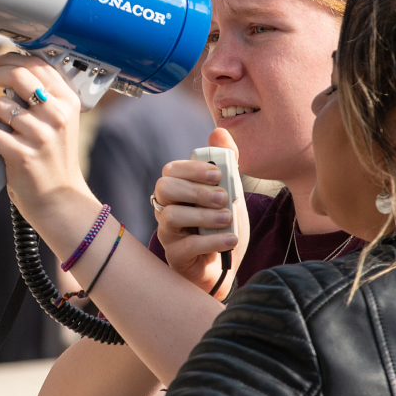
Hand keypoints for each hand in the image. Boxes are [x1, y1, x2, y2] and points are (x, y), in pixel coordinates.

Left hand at [0, 53, 96, 231]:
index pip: (36, 64)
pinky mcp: (23, 155)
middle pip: (17, 75)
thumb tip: (9, 72)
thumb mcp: (59, 122)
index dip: (8, 58)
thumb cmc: (53, 159)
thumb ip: (44, 97)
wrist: (59, 198)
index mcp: (68, 102)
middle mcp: (57, 115)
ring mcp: (40, 135)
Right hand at [153, 129, 250, 298]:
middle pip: (164, 188)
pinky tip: (231, 239)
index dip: (192, 168)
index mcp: (176, 189)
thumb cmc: (221, 224)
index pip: (171, 170)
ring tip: (228, 218)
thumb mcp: (228, 192)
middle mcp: (165, 208)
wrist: (225, 264)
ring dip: (203, 215)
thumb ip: (226, 163)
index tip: (218, 174)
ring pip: (171, 216)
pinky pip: (185, 246)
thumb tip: (218, 131)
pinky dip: (211, 241)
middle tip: (223, 197)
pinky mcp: (175, 257)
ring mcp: (167, 233)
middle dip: (195, 190)